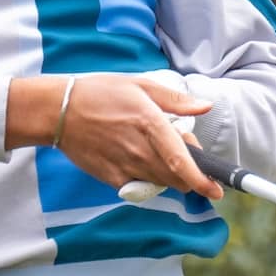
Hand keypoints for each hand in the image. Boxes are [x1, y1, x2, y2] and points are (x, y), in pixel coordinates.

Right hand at [46, 74, 222, 200]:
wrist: (57, 111)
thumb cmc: (100, 93)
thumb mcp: (140, 85)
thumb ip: (175, 100)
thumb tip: (205, 106)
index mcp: (150, 124)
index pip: (182, 162)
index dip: (202, 181)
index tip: (217, 190)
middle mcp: (139, 151)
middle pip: (176, 178)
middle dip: (189, 172)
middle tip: (180, 148)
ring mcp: (124, 167)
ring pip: (160, 183)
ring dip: (170, 175)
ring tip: (157, 150)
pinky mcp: (111, 177)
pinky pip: (140, 186)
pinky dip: (147, 178)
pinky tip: (139, 159)